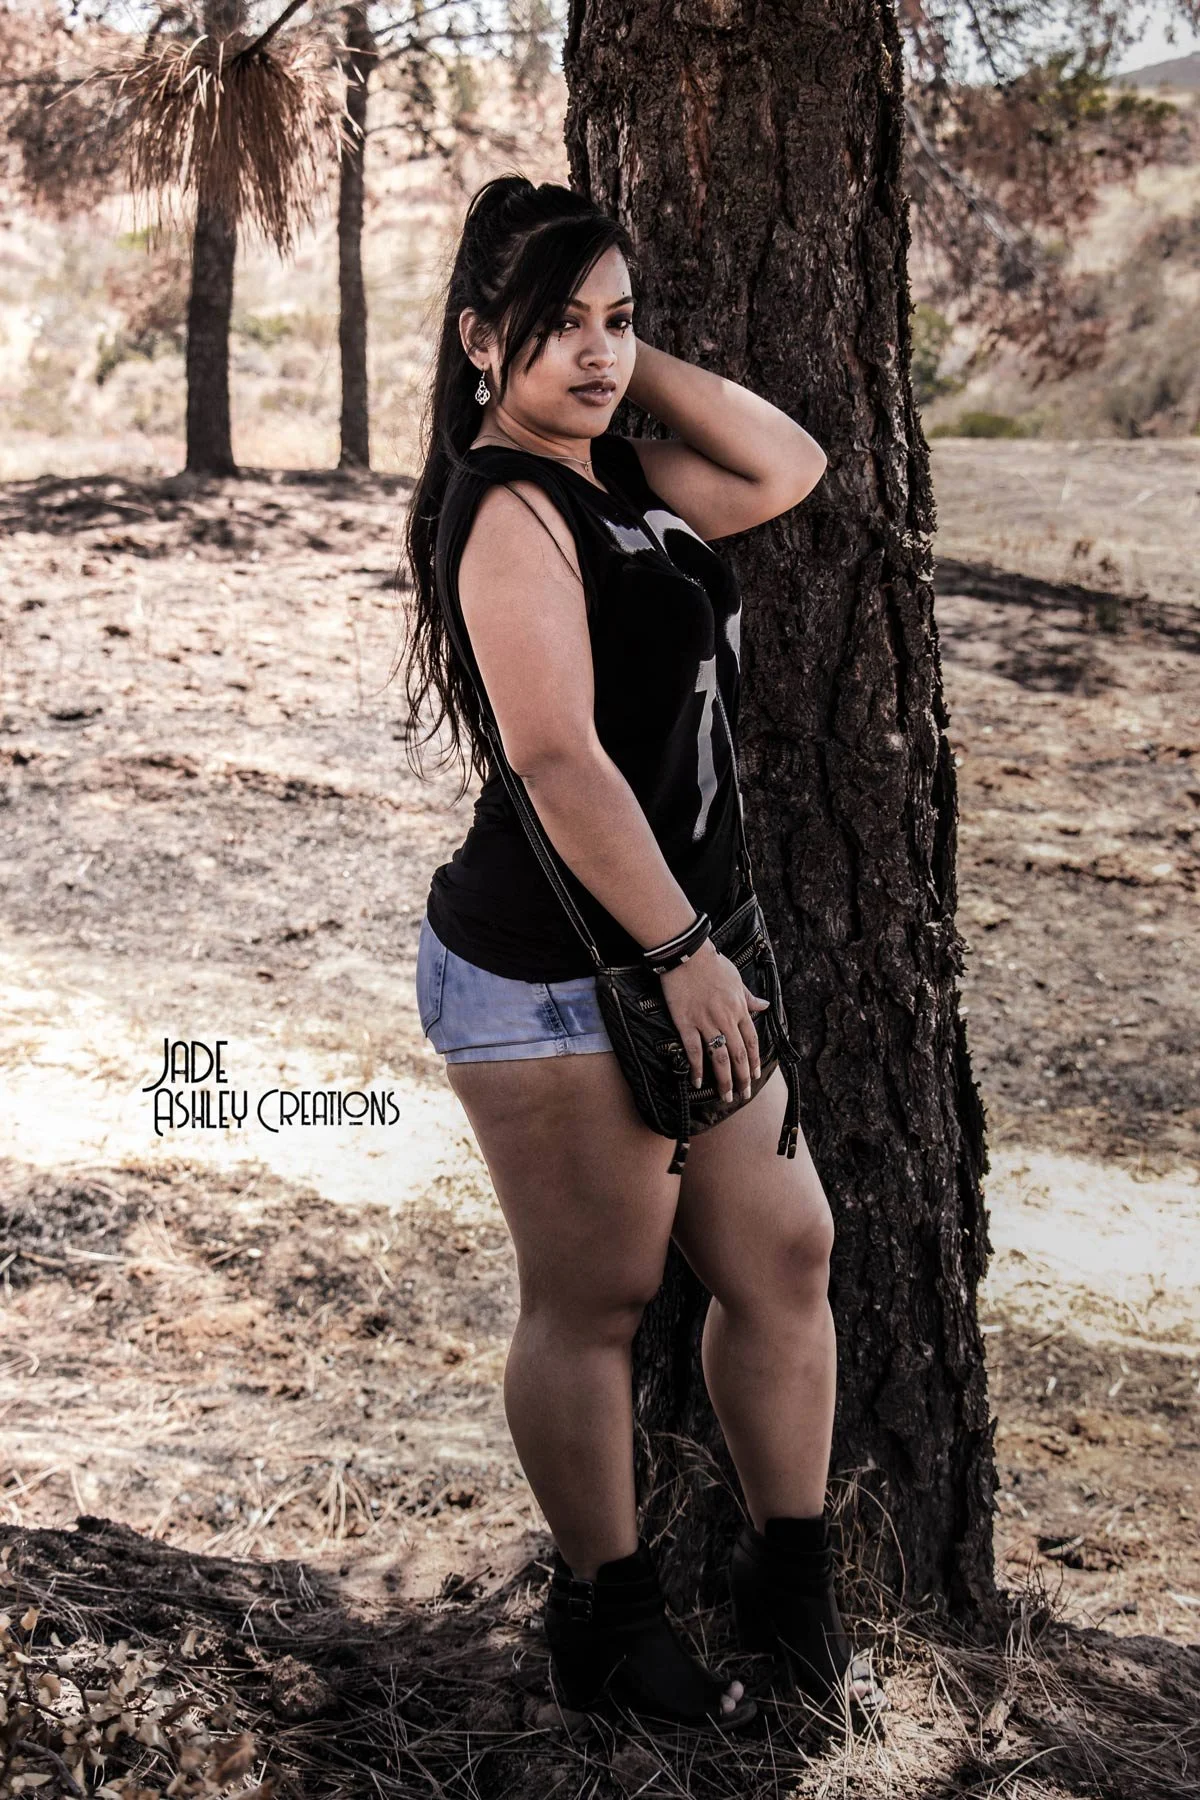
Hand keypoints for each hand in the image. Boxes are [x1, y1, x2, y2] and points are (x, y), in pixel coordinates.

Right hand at [658, 938, 771, 1101]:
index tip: (756, 1077)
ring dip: (724, 1080)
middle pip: (738, 1055)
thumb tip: (765, 1005)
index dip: (755, 1062)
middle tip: (743, 1095)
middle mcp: (726, 1019)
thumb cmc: (712, 963)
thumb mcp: (737, 979)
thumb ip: (749, 997)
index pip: (752, 1041)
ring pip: (719, 1057)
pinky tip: (698, 1082)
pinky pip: (694, 1050)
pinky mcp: (686, 1023)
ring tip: (726, 1096)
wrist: (688, 954)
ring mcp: (706, 1022)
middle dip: (743, 1078)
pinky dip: (697, 1068)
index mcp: (739, 1009)